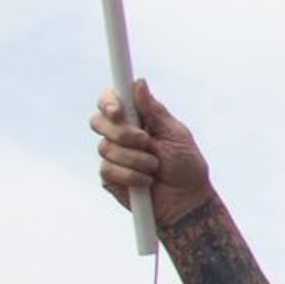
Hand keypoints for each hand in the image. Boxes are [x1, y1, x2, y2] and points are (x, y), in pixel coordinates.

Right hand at [91, 83, 214, 222]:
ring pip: (105, 147)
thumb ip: (155, 111)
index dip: (108, 102)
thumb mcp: (175, 134)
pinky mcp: (109, 176)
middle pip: (98, 121)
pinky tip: (146, 181)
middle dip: (122, 133)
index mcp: (137, 119)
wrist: (186, 201)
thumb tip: (139, 82)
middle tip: (145, 142)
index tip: (118, 111)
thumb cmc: (186, 165)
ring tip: (155, 167)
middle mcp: (120, 134)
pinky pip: (108, 169)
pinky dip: (132, 175)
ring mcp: (113, 155)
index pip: (111, 101)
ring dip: (135, 158)